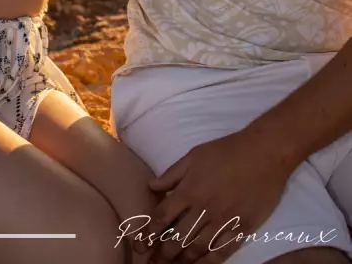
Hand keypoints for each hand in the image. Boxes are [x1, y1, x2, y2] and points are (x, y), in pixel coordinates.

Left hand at [134, 129, 292, 263]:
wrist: (264, 153)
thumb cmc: (226, 151)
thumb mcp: (194, 155)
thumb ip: (172, 174)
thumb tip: (152, 187)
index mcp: (189, 189)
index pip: (162, 217)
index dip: (149, 232)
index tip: (141, 243)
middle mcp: (204, 208)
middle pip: (177, 239)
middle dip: (163, 253)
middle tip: (154, 261)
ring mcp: (224, 221)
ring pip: (198, 249)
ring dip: (182, 260)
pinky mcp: (242, 228)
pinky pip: (222, 252)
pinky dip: (208, 262)